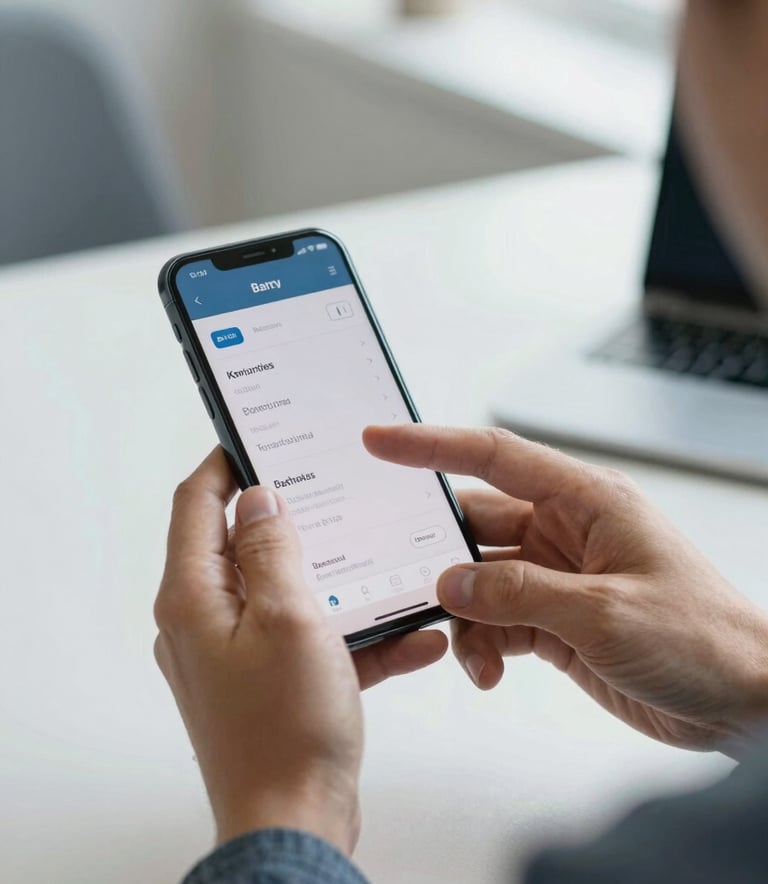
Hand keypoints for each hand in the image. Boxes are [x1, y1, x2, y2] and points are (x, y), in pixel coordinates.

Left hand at [154, 449, 446, 852]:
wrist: (296, 825)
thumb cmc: (286, 729)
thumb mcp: (289, 617)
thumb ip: (271, 548)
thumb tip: (258, 497)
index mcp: (195, 598)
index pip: (196, 504)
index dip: (225, 464)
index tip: (258, 439)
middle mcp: (205, 622)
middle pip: (240, 546)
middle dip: (291, 520)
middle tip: (332, 493)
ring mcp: (235, 655)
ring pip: (284, 592)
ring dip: (336, 581)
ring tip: (382, 567)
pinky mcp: (267, 683)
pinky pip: (310, 640)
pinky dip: (353, 634)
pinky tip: (411, 637)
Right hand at [364, 425, 767, 759]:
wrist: (744, 699)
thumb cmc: (703, 638)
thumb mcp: (605, 612)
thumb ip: (520, 594)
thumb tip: (452, 582)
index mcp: (587, 502)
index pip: (495, 458)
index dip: (432, 446)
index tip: (382, 443)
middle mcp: (566, 531)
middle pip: (477, 524)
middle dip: (441, 556)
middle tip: (409, 581)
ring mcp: (558, 576)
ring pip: (480, 580)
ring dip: (467, 617)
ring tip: (477, 656)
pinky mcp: (555, 617)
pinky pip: (496, 620)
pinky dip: (483, 644)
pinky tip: (491, 670)